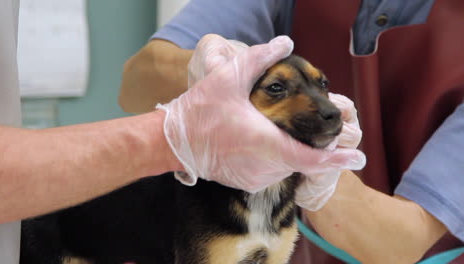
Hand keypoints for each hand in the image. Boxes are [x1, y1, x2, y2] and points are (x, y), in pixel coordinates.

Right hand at [157, 34, 364, 192]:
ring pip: (286, 164)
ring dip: (287, 148)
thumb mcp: (229, 77)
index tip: (359, 158)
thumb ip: (261, 58)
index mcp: (267, 143)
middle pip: (299, 157)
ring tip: (272, 128)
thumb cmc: (201, 111)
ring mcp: (255, 178)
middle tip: (297, 123)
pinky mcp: (246, 183)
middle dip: (306, 142)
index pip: (311, 158)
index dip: (337, 159)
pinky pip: (271, 171)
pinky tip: (259, 140)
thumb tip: (286, 42)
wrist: (173, 141)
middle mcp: (264, 166)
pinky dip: (273, 157)